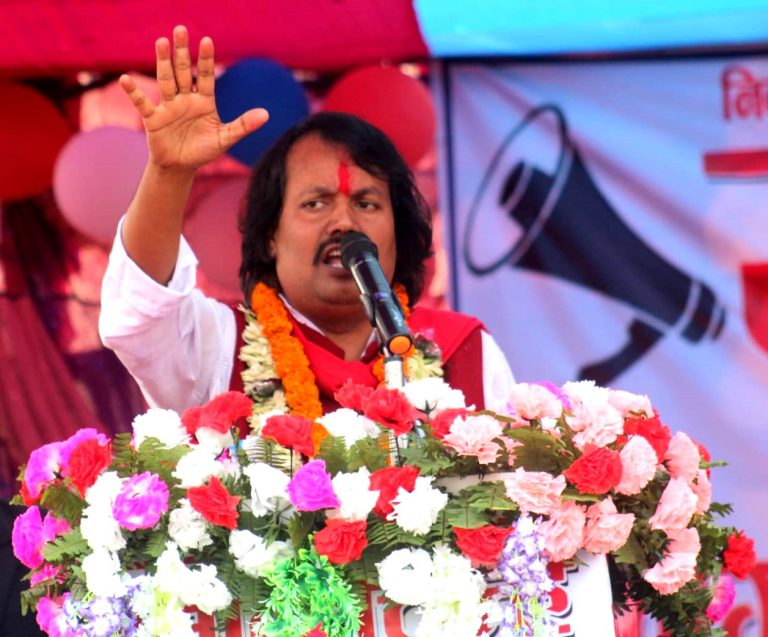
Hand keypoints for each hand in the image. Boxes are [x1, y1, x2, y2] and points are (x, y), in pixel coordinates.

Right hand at [119, 25, 268, 171]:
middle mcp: (185, 99)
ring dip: (163, 62)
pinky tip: (125, 79)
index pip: (205, 76)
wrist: (181, 166)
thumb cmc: (204, 150)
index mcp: (204, 101)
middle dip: (181, 52)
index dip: (205, 59)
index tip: (207, 41)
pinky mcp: (154, 119)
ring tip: (161, 42)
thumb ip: (243, 125)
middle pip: (182, 71)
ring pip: (165, 81)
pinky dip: (133, 93)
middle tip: (180, 29)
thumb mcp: (225, 138)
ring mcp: (168, 107)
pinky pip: (142, 104)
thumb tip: (266, 115)